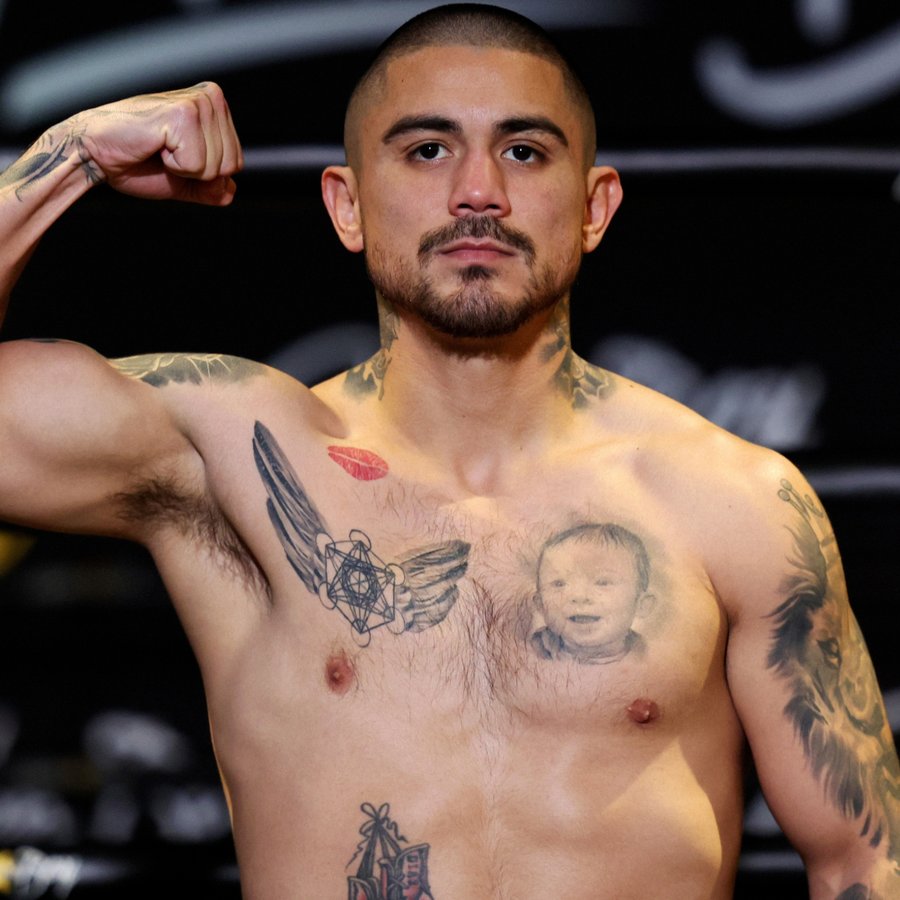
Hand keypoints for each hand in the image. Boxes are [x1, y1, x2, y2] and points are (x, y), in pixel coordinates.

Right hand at [68, 82, 242, 204]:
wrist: (96, 155)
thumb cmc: (135, 162)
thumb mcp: (183, 181)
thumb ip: (210, 188)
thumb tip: (231, 190)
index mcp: (215, 107)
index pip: (236, 163)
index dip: (205, 175)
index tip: (174, 156)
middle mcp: (210, 98)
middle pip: (231, 166)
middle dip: (198, 174)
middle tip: (164, 153)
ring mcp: (197, 103)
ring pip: (216, 168)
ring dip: (184, 170)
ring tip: (159, 147)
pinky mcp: (182, 114)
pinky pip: (198, 166)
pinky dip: (175, 167)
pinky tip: (155, 145)